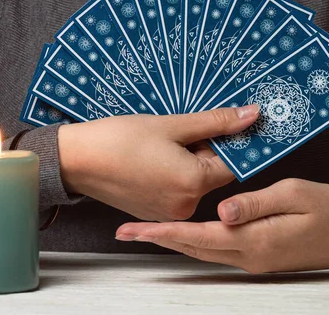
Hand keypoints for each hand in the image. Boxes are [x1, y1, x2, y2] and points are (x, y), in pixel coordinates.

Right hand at [58, 105, 258, 221]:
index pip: (232, 163)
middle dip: (205, 149)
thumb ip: (216, 122)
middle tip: (183, 129)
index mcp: (193, 184)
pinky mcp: (154, 211)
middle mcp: (184, 206)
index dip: (231, 142)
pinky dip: (173, 173)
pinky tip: (153, 157)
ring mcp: (168, 212)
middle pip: (212, 174)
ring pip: (193, 181)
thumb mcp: (172, 125)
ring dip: (188, 160)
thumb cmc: (120, 140)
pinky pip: (176, 190)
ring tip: (163, 142)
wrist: (77, 160)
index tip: (226, 125)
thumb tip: (252, 115)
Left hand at [116, 178, 328, 272]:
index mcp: (256, 239)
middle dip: (158, 239)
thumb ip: (256, 203)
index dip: (163, 233)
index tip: (134, 230)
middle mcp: (249, 255)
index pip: (198, 237)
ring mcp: (254, 259)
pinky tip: (184, 232)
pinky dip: (194, 242)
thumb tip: (222, 211)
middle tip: (127, 231)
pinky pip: (218, 250)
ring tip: (147, 230)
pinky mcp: (259, 255)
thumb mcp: (296, 195)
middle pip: (193, 249)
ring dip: (173, 242)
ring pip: (203, 252)